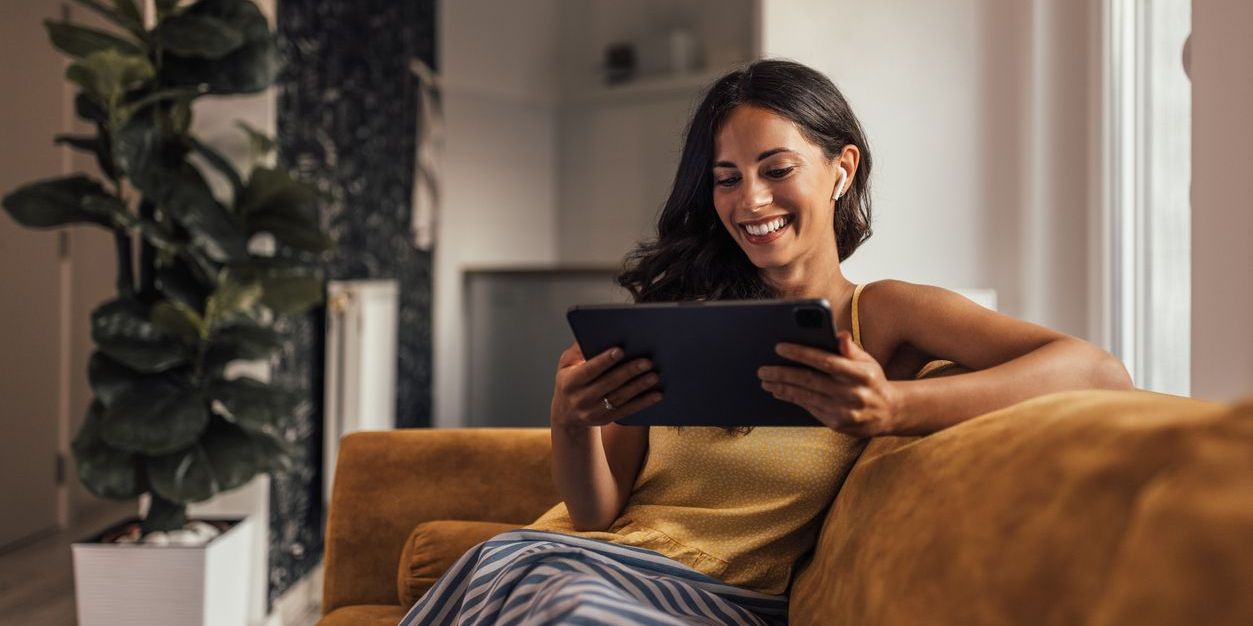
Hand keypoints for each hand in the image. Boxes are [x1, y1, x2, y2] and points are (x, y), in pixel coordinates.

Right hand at [550, 342, 662, 429]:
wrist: (566, 414)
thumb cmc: (570, 379)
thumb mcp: (566, 364)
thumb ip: (579, 349)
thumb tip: (596, 332)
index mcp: (569, 382)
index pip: (589, 370)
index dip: (604, 360)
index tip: (620, 350)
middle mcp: (580, 399)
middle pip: (608, 383)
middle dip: (629, 371)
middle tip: (647, 361)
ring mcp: (592, 412)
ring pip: (619, 398)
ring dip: (639, 387)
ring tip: (654, 376)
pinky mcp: (605, 420)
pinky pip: (627, 411)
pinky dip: (643, 403)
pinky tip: (657, 395)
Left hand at [757, 331, 902, 436]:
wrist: (888, 413)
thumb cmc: (872, 380)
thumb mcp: (868, 361)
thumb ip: (850, 349)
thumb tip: (839, 334)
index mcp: (861, 374)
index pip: (826, 361)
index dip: (801, 353)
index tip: (779, 347)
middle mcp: (852, 393)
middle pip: (810, 381)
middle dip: (782, 373)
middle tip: (762, 369)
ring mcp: (844, 411)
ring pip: (806, 396)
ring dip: (782, 387)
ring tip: (765, 379)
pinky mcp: (836, 423)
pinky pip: (809, 408)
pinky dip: (792, 398)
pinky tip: (779, 391)